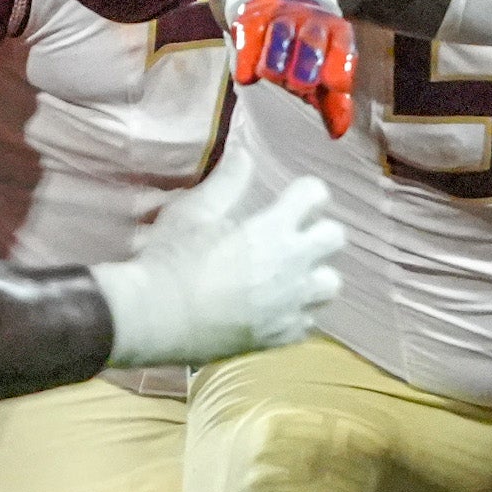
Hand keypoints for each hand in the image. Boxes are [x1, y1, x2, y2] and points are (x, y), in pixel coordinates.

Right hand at [91, 175, 344, 365]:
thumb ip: (227, 182)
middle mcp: (292, 265)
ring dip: (314, 276)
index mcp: (273, 229)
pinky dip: (296, 312)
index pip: (315, 195)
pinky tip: (274, 308)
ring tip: (290, 275)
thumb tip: (244, 154)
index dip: (306, 191)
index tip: (293, 196)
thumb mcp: (194, 212)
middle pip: (335, 238)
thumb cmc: (172, 259)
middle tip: (294, 235)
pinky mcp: (281, 336)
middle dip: (319, 231)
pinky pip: (308, 321)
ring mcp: (291, 304)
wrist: (156, 318)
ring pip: (330, 285)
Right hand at [230, 0, 358, 137]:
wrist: (279, 15)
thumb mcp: (324, 77)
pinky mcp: (252, 19)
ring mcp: (281, 17)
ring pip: (280, 34)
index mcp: (337, 33)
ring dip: (276, 56)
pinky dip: (247, 56)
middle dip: (308, 61)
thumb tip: (337, 132)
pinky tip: (246, 77)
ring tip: (274, 76)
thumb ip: (333, 103)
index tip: (337, 86)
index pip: (343, 45)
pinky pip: (249, 35)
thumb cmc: (309, 56)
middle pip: (312, 38)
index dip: (340, 64)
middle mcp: (311, 21)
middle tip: (301, 85)